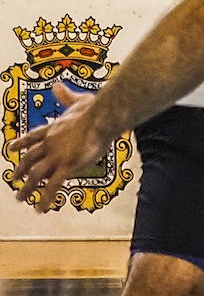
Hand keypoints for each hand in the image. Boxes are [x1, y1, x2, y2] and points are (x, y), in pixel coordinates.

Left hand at [7, 83, 117, 212]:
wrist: (101, 117)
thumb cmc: (93, 108)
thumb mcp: (77, 99)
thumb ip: (66, 96)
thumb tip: (58, 86)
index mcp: (52, 129)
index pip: (31, 137)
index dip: (20, 143)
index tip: (11, 148)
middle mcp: (50, 144)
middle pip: (29, 159)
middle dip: (20, 170)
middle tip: (14, 179)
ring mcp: (57, 157)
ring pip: (35, 176)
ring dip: (27, 188)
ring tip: (21, 198)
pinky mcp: (67, 166)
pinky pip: (53, 186)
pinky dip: (46, 198)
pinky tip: (42, 208)